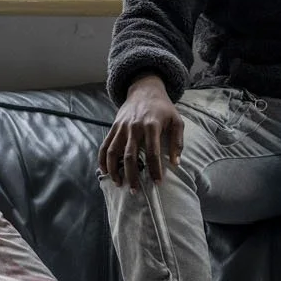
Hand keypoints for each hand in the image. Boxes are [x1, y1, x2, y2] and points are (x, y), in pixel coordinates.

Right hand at [100, 75, 182, 189]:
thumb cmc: (163, 108)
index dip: (155, 169)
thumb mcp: (176, 121)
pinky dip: (102, 159)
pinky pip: (105, 145)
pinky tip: (105, 171)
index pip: (152, 152)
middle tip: (136, 191)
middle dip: (132, 175)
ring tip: (119, 184)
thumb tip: (176, 163)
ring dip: (114, 170)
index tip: (157, 182)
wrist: (145, 90)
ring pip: (113, 152)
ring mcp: (121, 127)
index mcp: (151, 126)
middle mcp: (134, 127)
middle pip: (130, 156)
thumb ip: (177, 142)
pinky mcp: (114, 127)